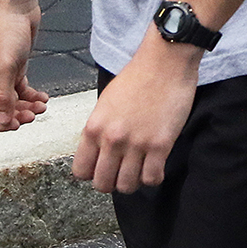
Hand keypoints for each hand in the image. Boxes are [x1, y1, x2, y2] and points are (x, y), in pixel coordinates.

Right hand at [0, 3, 48, 131]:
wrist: (18, 8)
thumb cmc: (6, 32)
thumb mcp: (5, 66)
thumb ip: (4, 95)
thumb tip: (3, 121)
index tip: (15, 126)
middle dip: (16, 115)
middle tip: (33, 116)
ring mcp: (2, 75)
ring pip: (13, 101)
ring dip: (27, 107)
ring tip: (42, 107)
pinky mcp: (15, 68)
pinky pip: (22, 90)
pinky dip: (33, 96)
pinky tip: (44, 98)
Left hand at [74, 36, 199, 193]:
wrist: (165, 61)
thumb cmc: (138, 77)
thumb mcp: (106, 103)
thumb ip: (100, 129)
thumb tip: (100, 152)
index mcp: (94, 128)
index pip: (81, 171)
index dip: (93, 173)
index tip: (104, 168)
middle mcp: (111, 139)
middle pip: (102, 183)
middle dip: (112, 182)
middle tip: (123, 173)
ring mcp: (136, 143)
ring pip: (127, 186)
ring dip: (134, 181)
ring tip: (141, 169)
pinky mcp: (161, 144)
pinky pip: (152, 178)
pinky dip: (154, 177)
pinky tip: (157, 165)